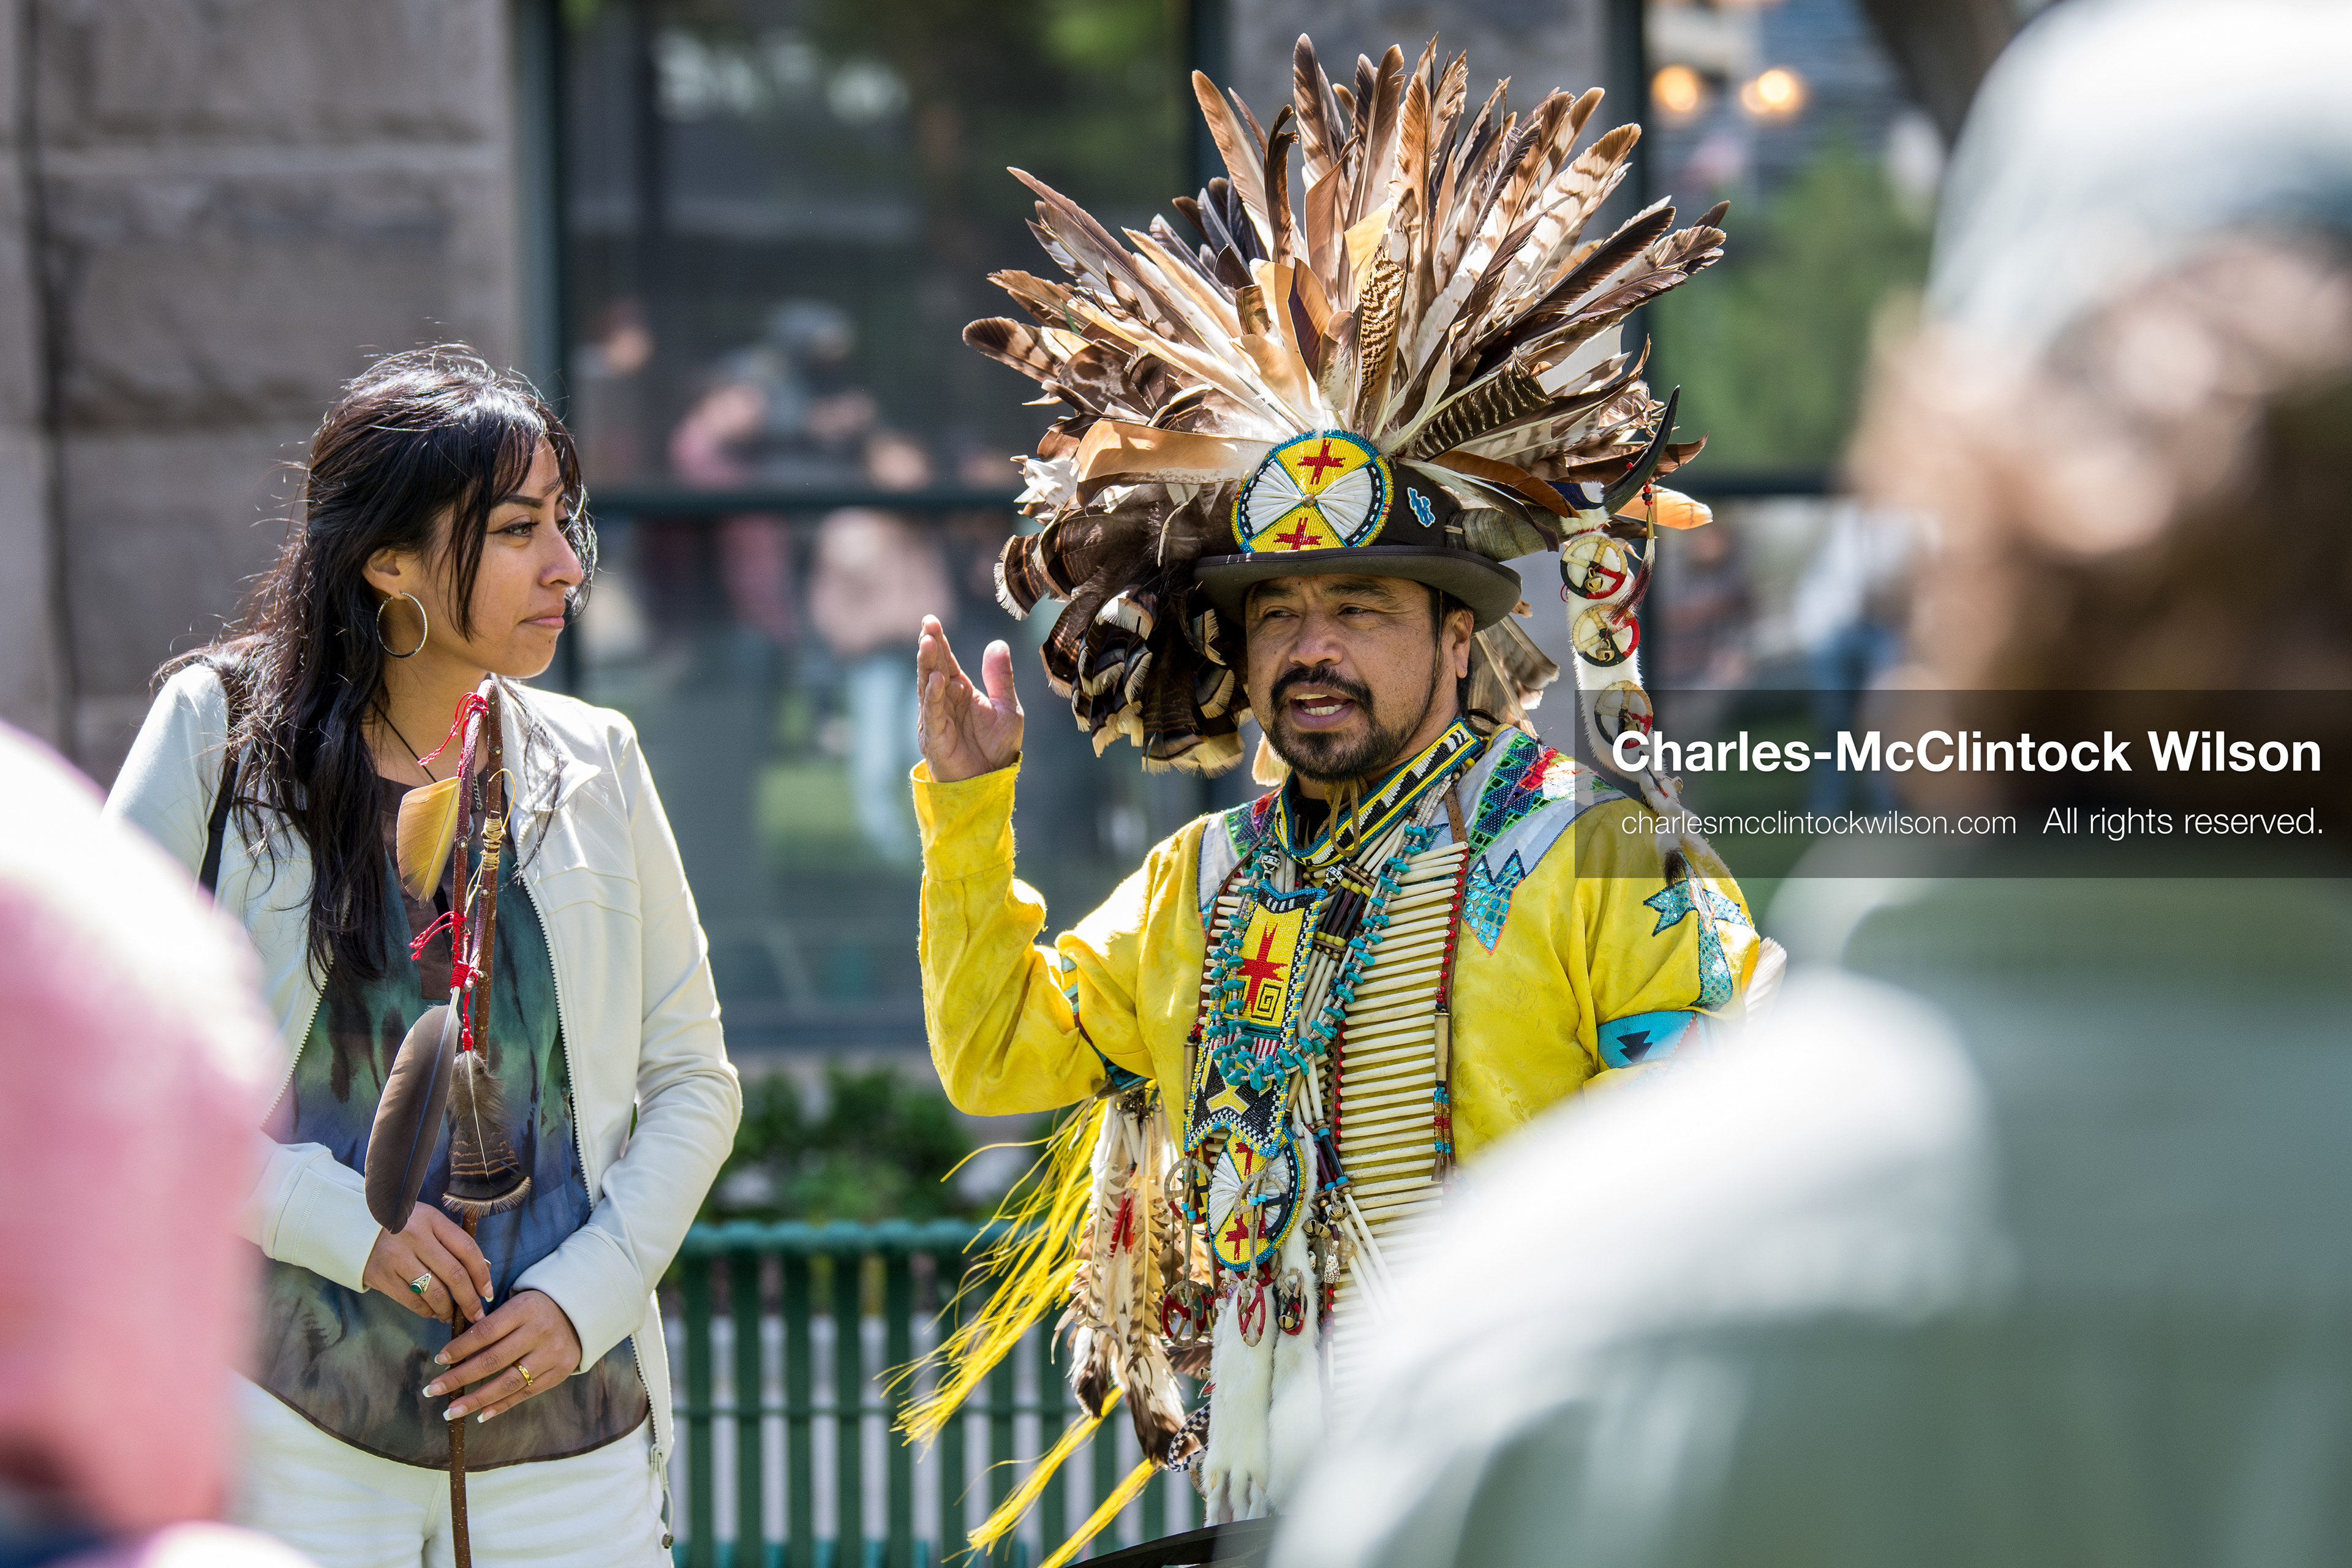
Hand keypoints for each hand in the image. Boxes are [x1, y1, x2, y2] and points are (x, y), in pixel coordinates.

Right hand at [364, 1207, 491, 1324]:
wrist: (352, 1226)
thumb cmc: (400, 1225)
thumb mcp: (427, 1221)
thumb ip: (451, 1241)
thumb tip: (482, 1269)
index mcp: (432, 1220)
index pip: (467, 1249)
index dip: (482, 1274)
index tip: (487, 1291)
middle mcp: (416, 1238)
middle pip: (454, 1274)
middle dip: (469, 1299)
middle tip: (476, 1314)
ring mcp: (397, 1258)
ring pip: (434, 1292)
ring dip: (448, 1309)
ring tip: (452, 1315)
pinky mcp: (382, 1276)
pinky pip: (412, 1301)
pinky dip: (427, 1311)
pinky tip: (432, 1312)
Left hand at [426, 1288, 583, 1421]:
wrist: (581, 1312)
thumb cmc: (537, 1308)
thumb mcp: (517, 1304)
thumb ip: (491, 1324)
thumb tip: (456, 1354)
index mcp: (525, 1309)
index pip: (485, 1332)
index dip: (460, 1348)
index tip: (439, 1360)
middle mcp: (539, 1332)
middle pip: (492, 1360)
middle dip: (458, 1378)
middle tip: (432, 1390)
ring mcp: (551, 1354)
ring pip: (508, 1382)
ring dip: (476, 1400)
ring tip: (451, 1411)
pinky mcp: (560, 1372)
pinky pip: (526, 1393)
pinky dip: (501, 1405)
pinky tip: (481, 1414)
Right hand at [916, 615, 1022, 782]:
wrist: (992, 781)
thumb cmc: (997, 747)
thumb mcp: (1008, 708)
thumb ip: (1001, 678)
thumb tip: (997, 643)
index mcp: (960, 691)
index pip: (946, 661)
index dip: (939, 642)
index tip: (931, 620)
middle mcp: (944, 701)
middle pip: (934, 668)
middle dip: (929, 646)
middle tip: (927, 623)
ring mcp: (936, 718)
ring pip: (928, 686)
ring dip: (927, 665)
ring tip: (927, 642)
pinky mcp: (934, 737)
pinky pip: (932, 713)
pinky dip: (933, 696)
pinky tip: (937, 679)